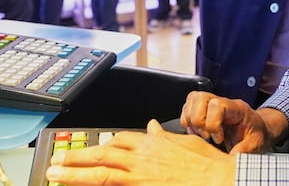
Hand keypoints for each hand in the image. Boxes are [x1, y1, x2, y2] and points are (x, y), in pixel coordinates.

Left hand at [46, 120, 235, 185]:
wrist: (216, 178)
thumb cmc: (204, 161)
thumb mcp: (183, 141)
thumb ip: (163, 135)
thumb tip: (151, 126)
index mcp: (152, 144)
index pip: (119, 141)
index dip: (101, 145)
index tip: (90, 150)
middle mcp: (142, 159)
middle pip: (102, 156)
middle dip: (76, 158)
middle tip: (55, 162)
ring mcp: (140, 178)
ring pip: (101, 175)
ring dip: (75, 175)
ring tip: (56, 175)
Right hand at [180, 91, 288, 153]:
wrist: (258, 128)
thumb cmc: (256, 133)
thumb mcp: (254, 144)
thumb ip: (242, 150)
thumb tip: (230, 160)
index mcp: (236, 108)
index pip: (217, 105)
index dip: (213, 123)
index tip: (218, 139)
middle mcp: (222, 101)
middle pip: (200, 98)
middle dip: (198, 121)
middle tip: (208, 137)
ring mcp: (212, 103)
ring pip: (192, 100)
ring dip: (191, 120)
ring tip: (202, 134)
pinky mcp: (204, 108)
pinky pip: (188, 107)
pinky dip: (188, 121)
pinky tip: (198, 132)